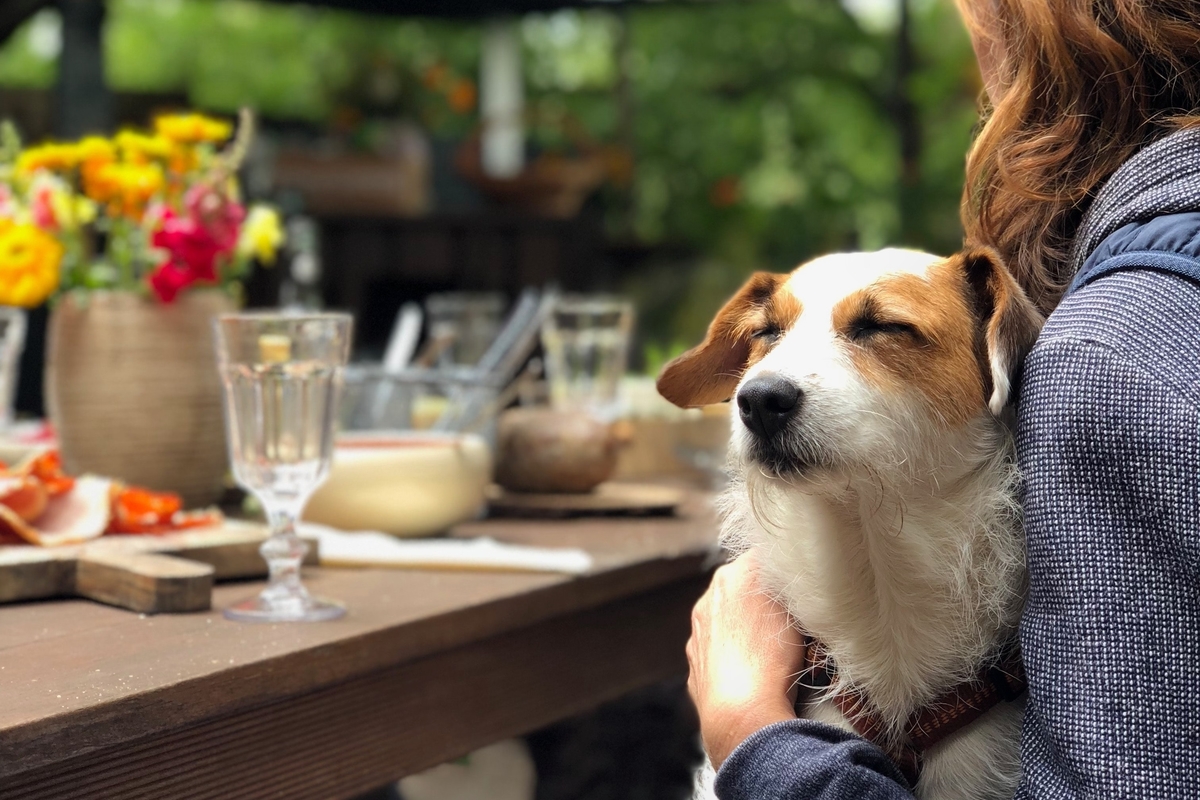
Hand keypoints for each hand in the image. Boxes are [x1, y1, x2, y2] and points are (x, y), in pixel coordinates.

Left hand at [687, 551, 805, 767]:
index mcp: (731, 576)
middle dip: (764, 601)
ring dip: (747, 629)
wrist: (741, 710)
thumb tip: (790, 575)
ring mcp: (698, 634)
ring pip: (728, 622)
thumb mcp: (795, 608)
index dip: (785, 571)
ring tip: (773, 652)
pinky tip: (753, 673)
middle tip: (791, 621)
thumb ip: (788, 585)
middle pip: (742, 589)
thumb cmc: (773, 656)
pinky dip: (735, 658)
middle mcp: (708, 599)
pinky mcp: (696, 665)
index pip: (763, 557)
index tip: (801, 588)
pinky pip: (720, 653)